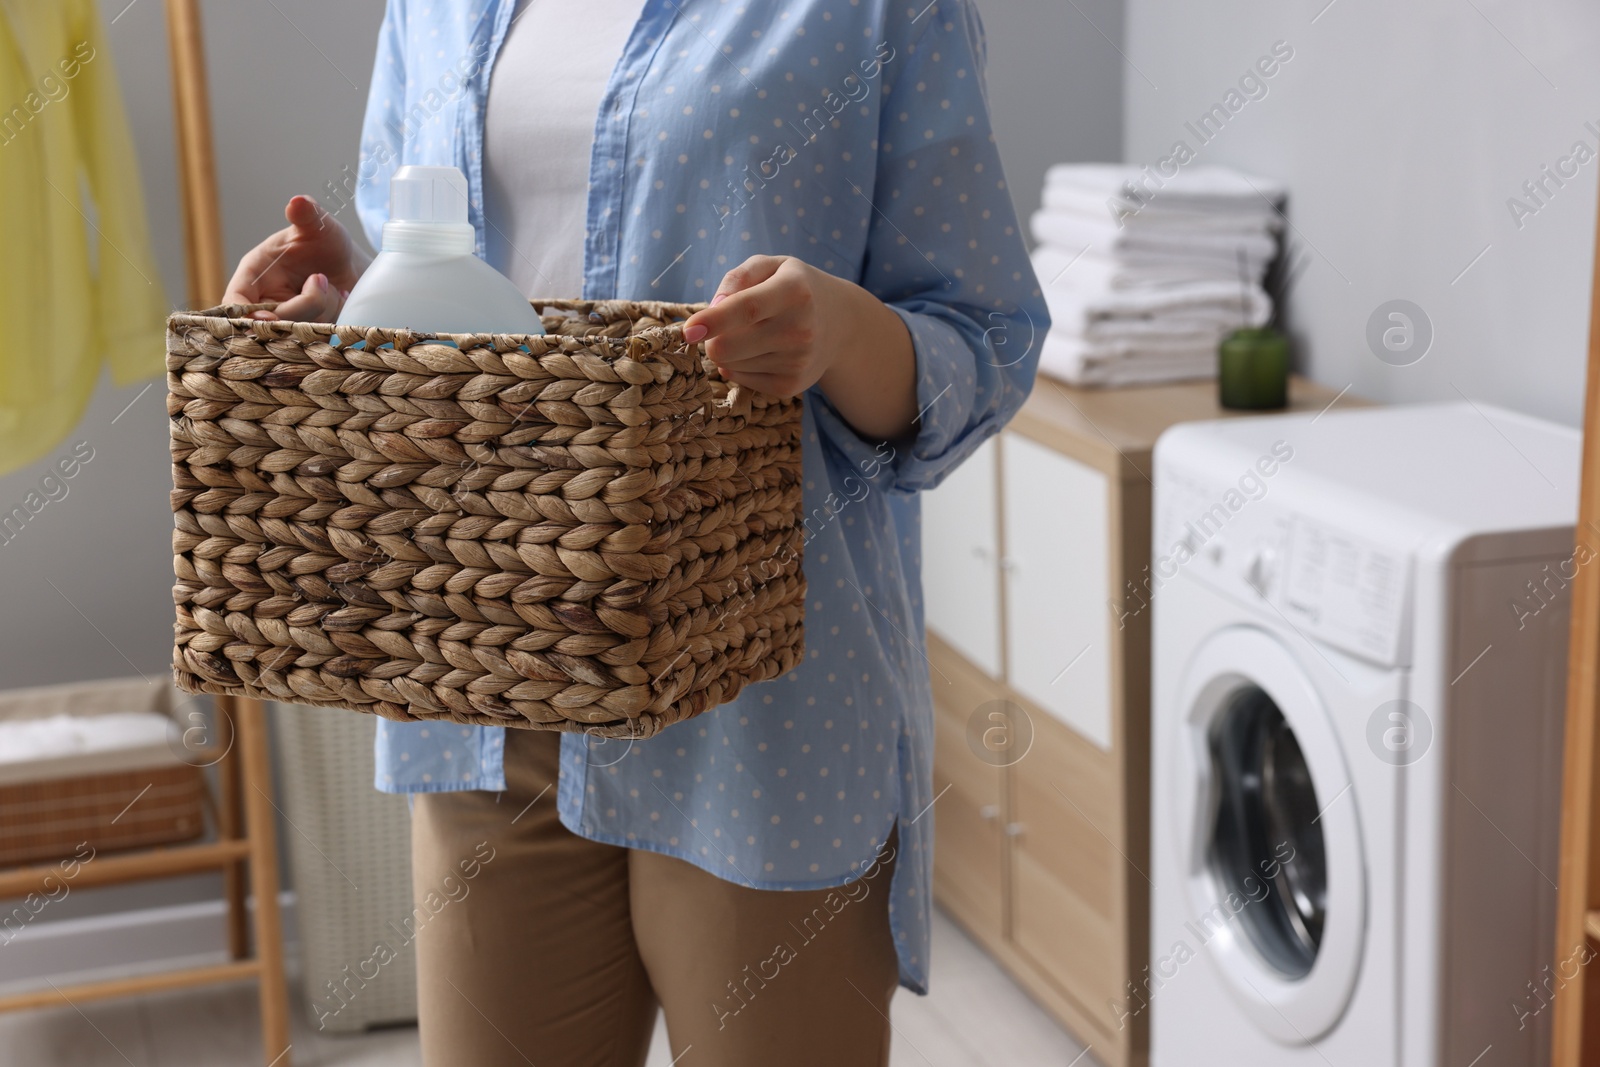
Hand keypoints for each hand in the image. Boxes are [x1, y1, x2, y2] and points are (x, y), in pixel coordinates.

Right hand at [222, 195, 369, 321]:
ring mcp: (287, 320)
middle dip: (302, 305)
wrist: (350, 265)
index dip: (245, 315)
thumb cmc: (325, 242)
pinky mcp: (307, 332)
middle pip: (269, 323)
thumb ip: (307, 215)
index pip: (234, 302)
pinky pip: (318, 335)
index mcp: (254, 274)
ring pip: (297, 330)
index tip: (267, 318)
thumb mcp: (318, 225)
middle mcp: (266, 300)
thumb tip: (298, 202)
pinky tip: (341, 299)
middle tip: (322, 279)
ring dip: (324, 308)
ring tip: (332, 285)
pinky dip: (334, 318)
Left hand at [682, 256, 839, 396]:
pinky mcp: (791, 386)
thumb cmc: (794, 287)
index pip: (747, 309)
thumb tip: (714, 307)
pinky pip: (741, 379)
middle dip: (712, 338)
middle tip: (724, 326)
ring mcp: (797, 362)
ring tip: (757, 334)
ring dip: (730, 350)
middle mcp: (799, 330)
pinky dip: (740, 365)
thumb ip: (738, 277)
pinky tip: (762, 351)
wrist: (841, 324)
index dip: (713, 321)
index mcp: (794, 291)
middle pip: (728, 347)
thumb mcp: (771, 266)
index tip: (689, 330)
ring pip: (730, 365)